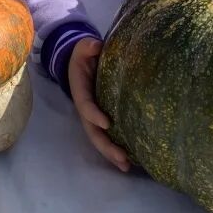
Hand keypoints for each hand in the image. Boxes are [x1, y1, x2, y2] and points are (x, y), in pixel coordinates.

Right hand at [68, 38, 129, 172]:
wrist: (82, 62)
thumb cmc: (84, 55)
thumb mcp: (83, 47)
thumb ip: (87, 46)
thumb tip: (95, 45)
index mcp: (81, 91)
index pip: (86, 105)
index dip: (94, 114)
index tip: (107, 123)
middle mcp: (86, 108)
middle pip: (93, 131)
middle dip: (106, 146)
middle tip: (122, 158)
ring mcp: (94, 116)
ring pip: (100, 138)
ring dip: (111, 154)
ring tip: (127, 166)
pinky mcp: (103, 119)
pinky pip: (108, 136)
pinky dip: (116, 149)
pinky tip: (131, 161)